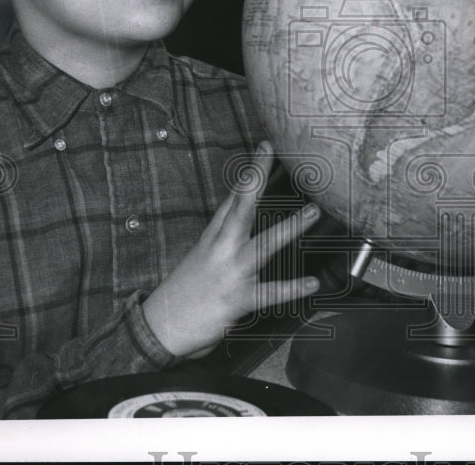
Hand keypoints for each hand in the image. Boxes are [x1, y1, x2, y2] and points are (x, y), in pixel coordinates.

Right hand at [143, 141, 320, 357]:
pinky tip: (312, 283)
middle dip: (259, 179)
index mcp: (212, 237)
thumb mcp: (200, 256)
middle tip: (277, 155)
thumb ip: (222, 236)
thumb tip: (241, 216)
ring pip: (264, 244)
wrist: (160, 327)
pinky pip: (270, 292)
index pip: (233, 198)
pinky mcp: (238, 298)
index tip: (265, 148)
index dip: (250, 172)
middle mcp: (221, 248)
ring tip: (314, 212)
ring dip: (290, 227)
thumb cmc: (184, 292)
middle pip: (243, 207)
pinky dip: (292, 288)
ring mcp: (231, 272)